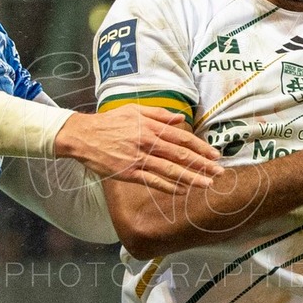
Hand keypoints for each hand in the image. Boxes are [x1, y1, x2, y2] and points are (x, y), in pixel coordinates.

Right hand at [55, 106, 222, 192]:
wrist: (83, 135)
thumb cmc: (109, 122)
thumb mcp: (135, 110)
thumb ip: (159, 114)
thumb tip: (181, 119)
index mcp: (151, 126)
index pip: (182, 138)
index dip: (201, 148)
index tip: (215, 155)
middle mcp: (148, 142)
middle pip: (181, 155)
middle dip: (203, 164)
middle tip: (220, 172)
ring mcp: (139, 159)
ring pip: (170, 170)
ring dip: (191, 178)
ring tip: (207, 184)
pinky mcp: (129, 172)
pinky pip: (153, 181)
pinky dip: (169, 187)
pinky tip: (182, 191)